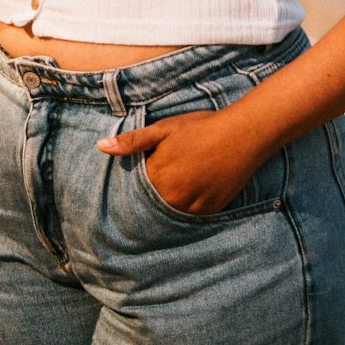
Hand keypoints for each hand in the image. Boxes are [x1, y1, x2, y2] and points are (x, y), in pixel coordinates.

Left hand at [98, 105, 264, 216]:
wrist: (242, 135)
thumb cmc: (200, 128)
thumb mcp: (163, 130)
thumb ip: (132, 142)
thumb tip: (101, 147)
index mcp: (157, 178)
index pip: (134, 191)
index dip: (131, 185)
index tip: (129, 183)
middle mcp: (173, 198)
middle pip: (151, 204)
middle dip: (147, 197)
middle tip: (153, 186)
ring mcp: (193, 207)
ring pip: (170, 212)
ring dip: (166, 204)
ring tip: (173, 187)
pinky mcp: (211, 210)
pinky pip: (190, 216)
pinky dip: (186, 207)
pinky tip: (189, 192)